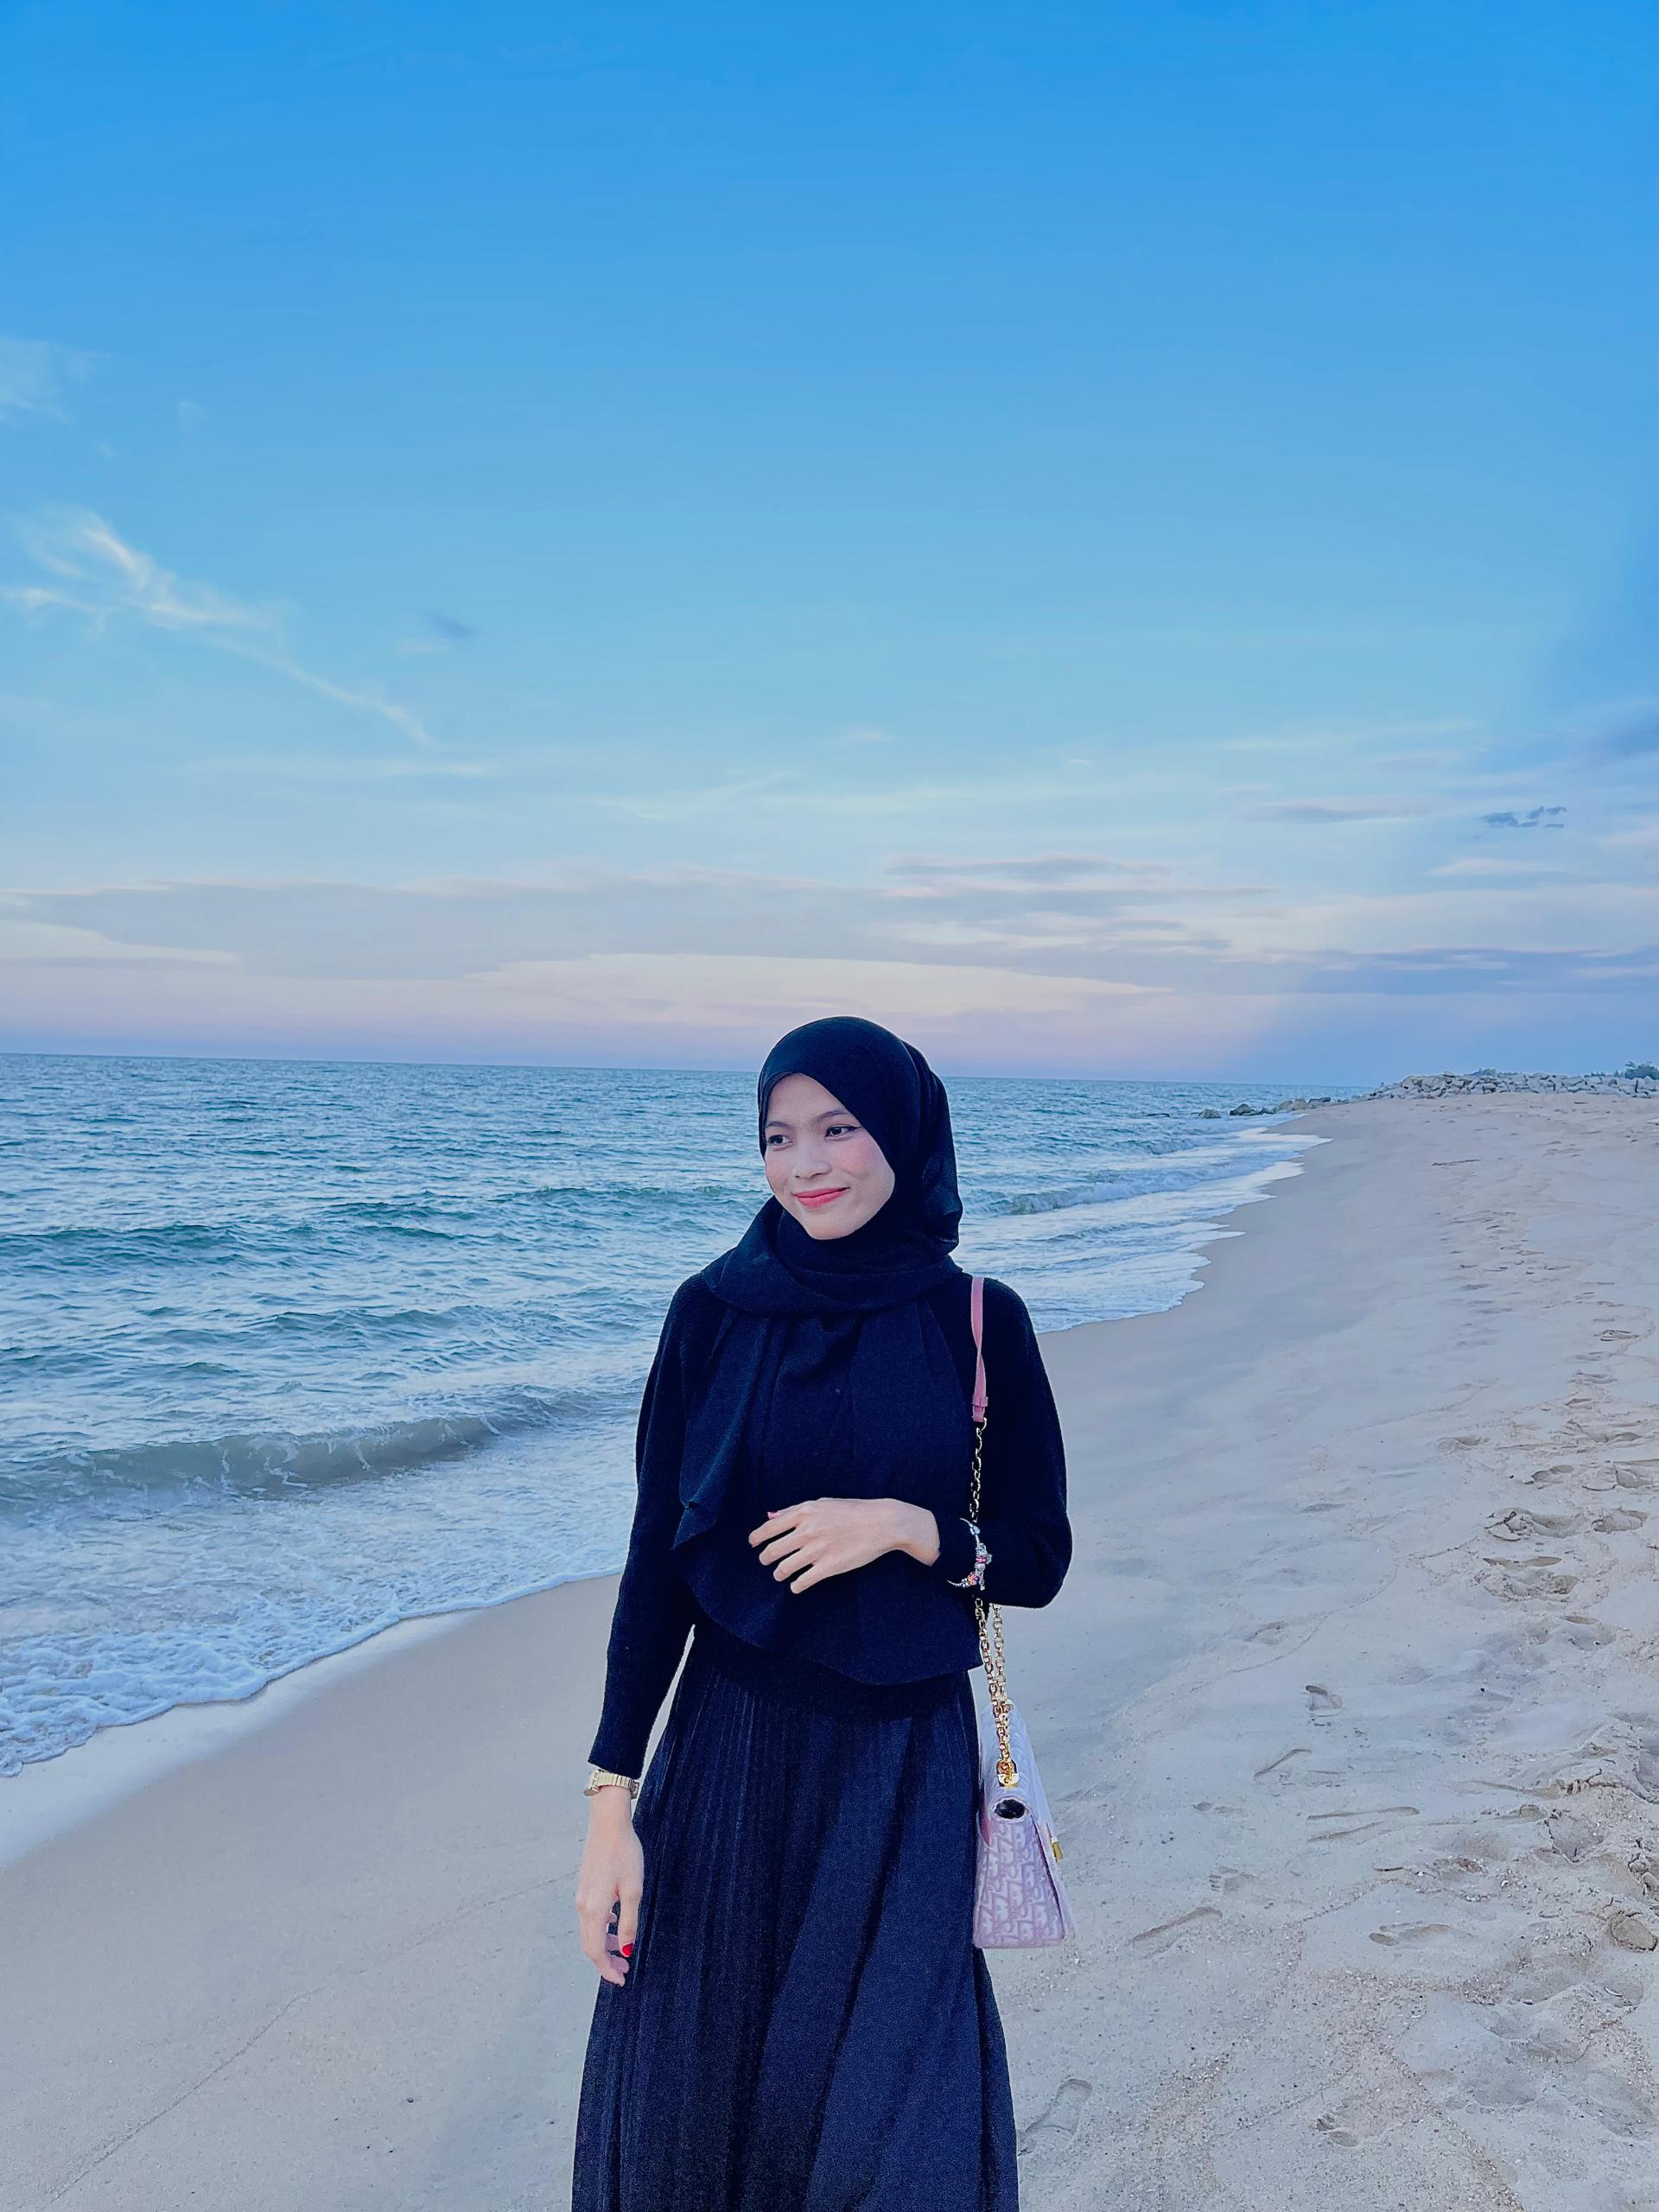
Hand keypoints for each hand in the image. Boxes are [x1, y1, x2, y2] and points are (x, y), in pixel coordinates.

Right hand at [575, 1791, 642, 1985]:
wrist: (608, 1824)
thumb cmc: (624, 1854)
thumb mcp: (633, 1890)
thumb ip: (629, 1922)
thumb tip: (627, 1950)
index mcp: (594, 1910)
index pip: (596, 1951)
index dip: (607, 1970)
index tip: (622, 1979)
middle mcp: (583, 1906)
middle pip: (590, 1945)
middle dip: (606, 1961)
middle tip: (624, 1970)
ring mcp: (582, 1896)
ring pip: (590, 1931)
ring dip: (605, 1944)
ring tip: (624, 1949)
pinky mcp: (585, 1886)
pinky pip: (590, 1916)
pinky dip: (602, 1928)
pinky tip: (616, 1923)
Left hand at [748, 1497, 940, 1592]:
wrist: (882, 1522)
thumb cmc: (852, 1511)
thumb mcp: (822, 1503)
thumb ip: (794, 1510)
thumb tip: (770, 1515)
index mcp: (804, 1512)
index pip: (770, 1527)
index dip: (756, 1538)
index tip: (752, 1544)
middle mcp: (807, 1531)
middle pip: (773, 1550)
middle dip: (765, 1558)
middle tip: (766, 1562)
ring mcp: (818, 1550)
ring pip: (784, 1568)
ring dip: (778, 1574)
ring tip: (780, 1575)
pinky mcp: (829, 1567)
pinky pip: (803, 1581)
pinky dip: (796, 1586)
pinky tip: (797, 1586)